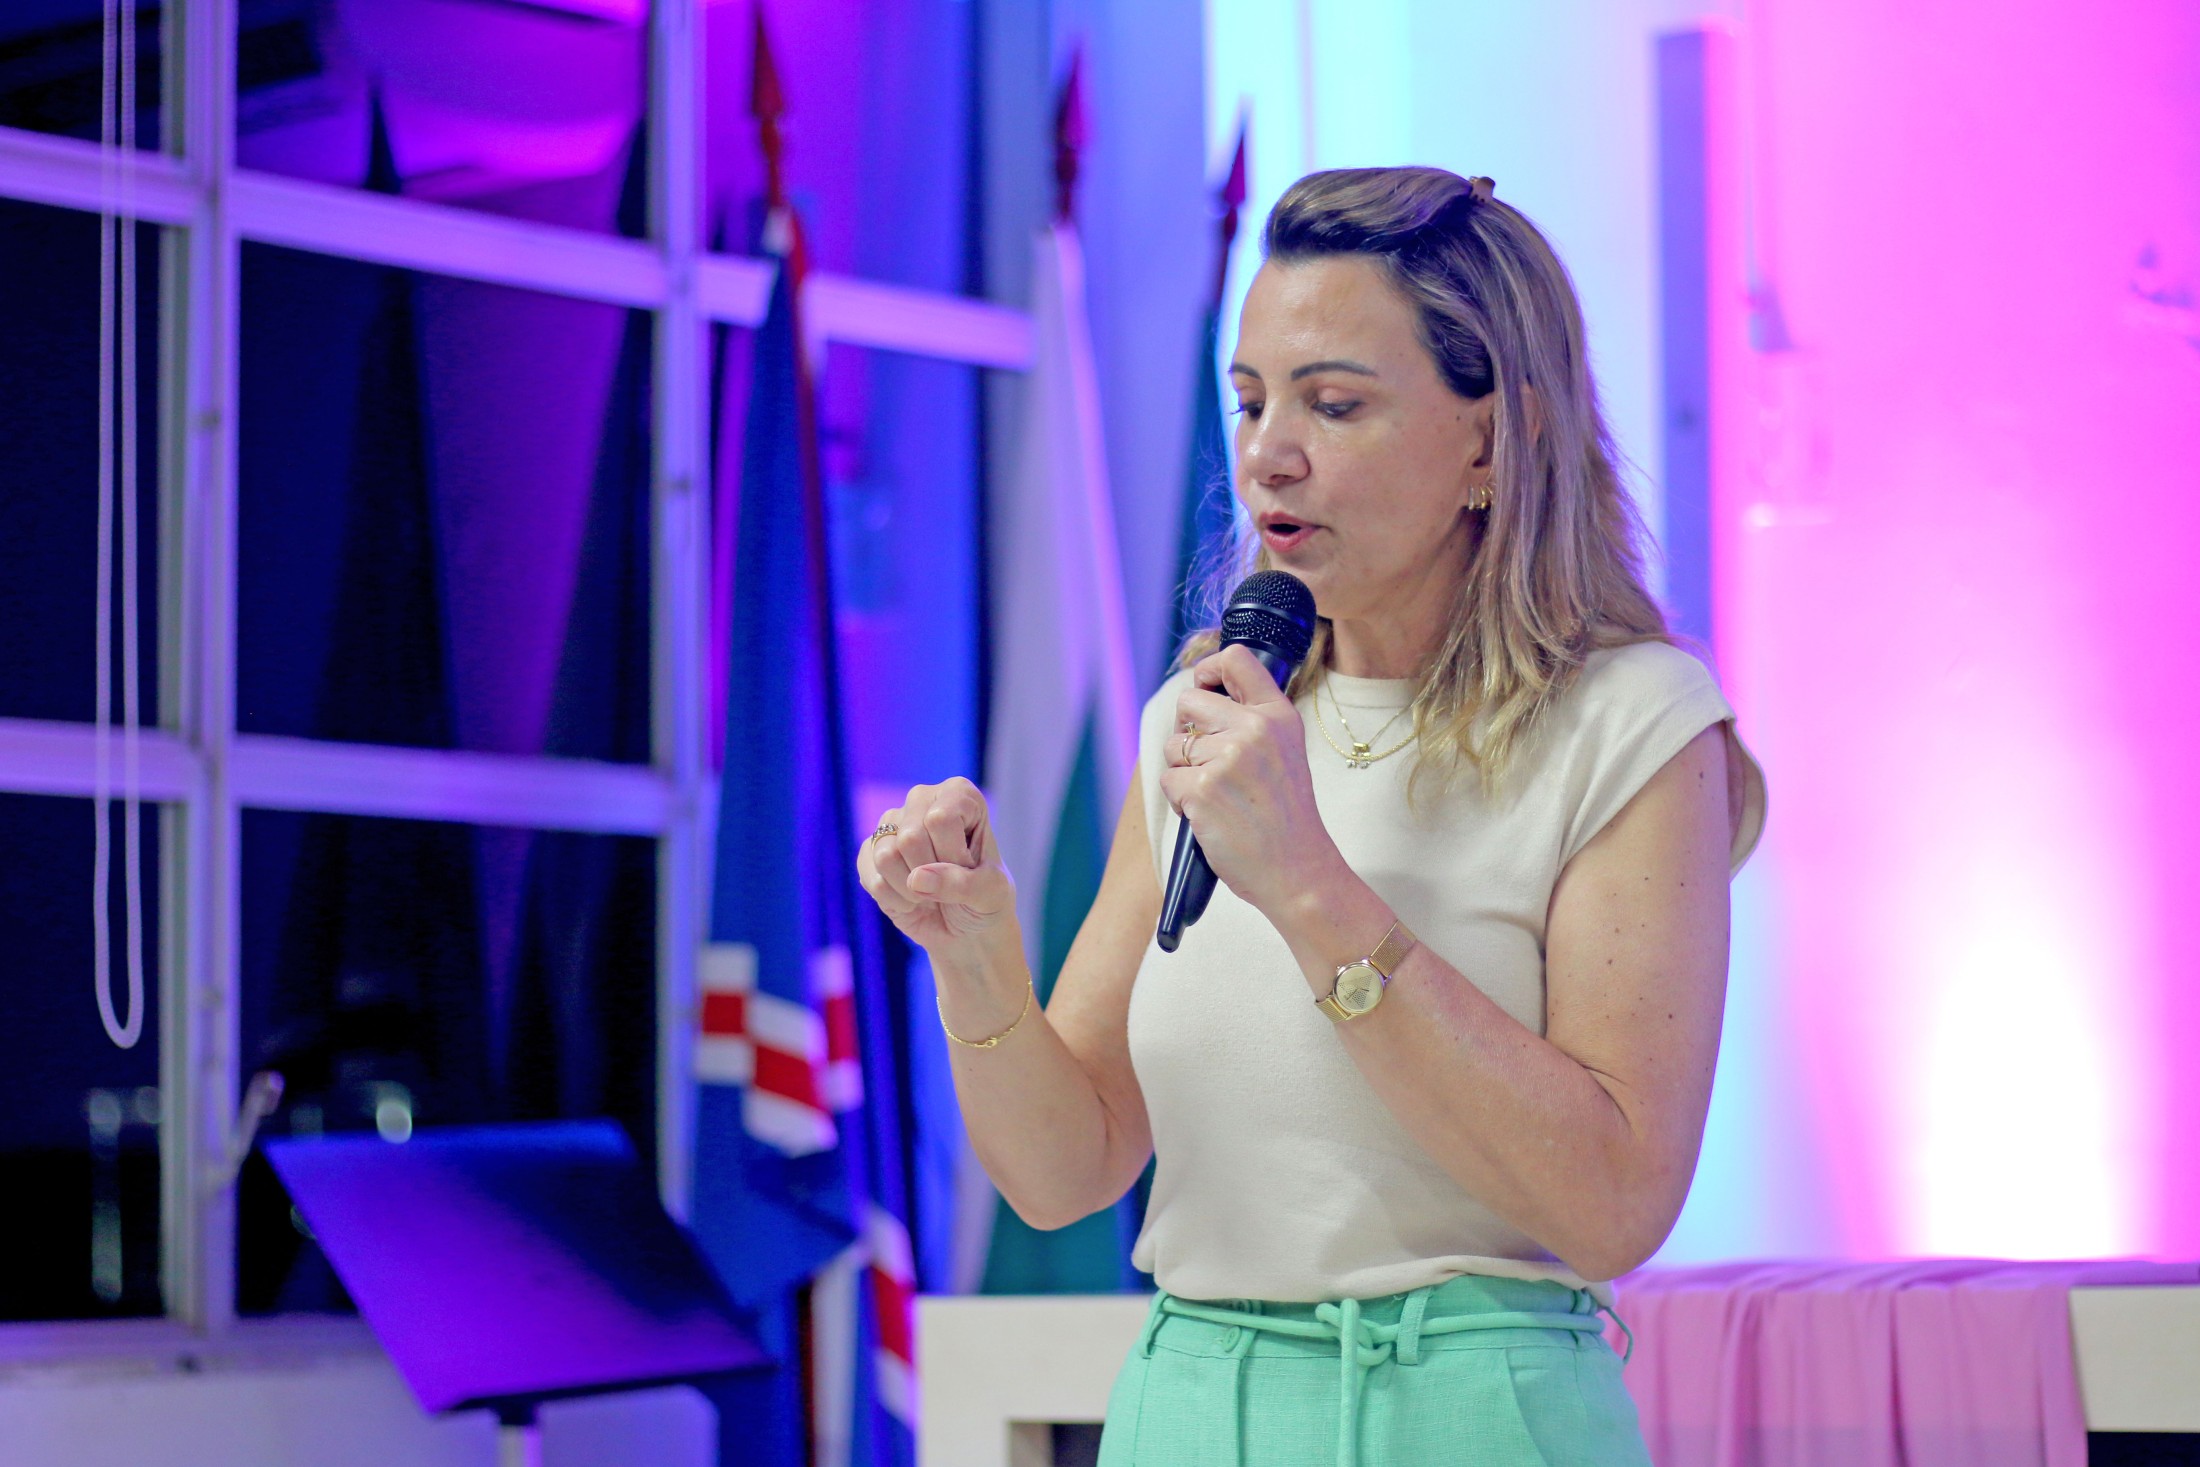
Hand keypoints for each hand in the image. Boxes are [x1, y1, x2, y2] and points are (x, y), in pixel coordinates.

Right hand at [856, 777, 1017, 955]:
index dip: (954, 856)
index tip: (969, 867)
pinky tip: (912, 899)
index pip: (941, 819)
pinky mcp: (870, 853)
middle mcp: (921, 800)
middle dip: (933, 874)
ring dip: (912, 890)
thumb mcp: (991, 893)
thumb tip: (917, 878)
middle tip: (949, 883)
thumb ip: (961, 883)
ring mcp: (892, 824)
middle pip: (910, 837)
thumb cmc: (986, 901)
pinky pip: (871, 878)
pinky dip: (895, 900)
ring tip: (930, 892)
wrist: (967, 929)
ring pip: (886, 856)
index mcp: (958, 794)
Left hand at [1157, 645, 1340, 916]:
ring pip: (1174, 745)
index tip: (1206, 688)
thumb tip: (1199, 700)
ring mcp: (1228, 758)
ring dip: (1184, 771)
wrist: (1297, 869)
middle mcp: (1255, 729)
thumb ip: (1252, 720)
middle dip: (1189, 732)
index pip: (1236, 659)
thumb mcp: (1285, 752)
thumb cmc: (1286, 817)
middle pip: (1189, 701)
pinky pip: (1168, 779)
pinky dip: (1180, 800)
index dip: (1209, 670)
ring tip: (1218, 796)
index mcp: (1278, 715)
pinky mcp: (1203, 788)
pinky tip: (1209, 814)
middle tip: (1210, 763)